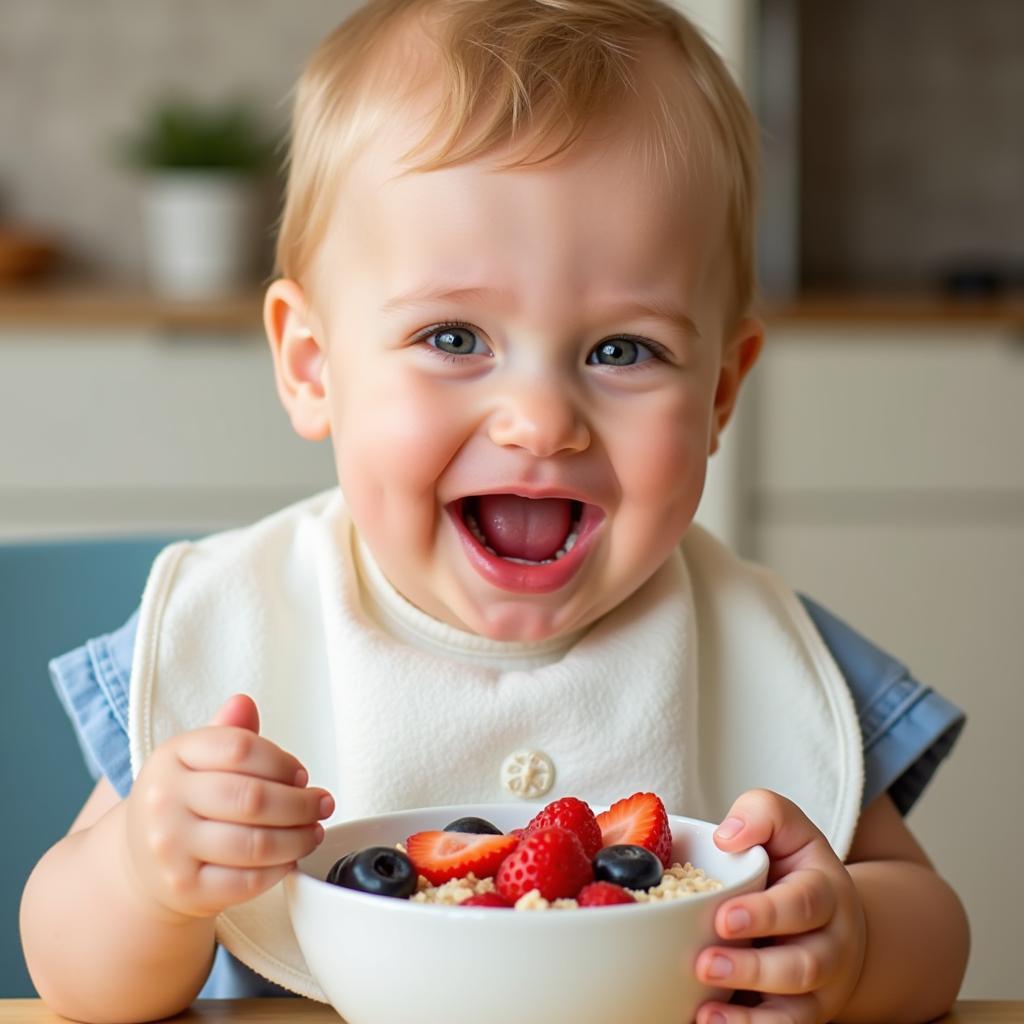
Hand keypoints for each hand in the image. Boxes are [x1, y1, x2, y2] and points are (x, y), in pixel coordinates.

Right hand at [124, 694, 333, 920]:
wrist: (140, 864)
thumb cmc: (182, 803)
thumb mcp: (197, 760)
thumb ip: (228, 733)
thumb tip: (244, 703)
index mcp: (171, 757)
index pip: (239, 748)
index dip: (281, 761)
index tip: (301, 775)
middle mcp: (164, 801)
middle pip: (252, 798)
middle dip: (301, 803)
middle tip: (323, 804)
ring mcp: (170, 849)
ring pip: (255, 844)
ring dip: (298, 838)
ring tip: (314, 831)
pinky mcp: (184, 889)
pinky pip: (247, 881)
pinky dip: (279, 870)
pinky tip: (290, 858)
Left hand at [695, 789, 865, 1023]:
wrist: (833, 919)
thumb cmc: (795, 866)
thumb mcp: (787, 827)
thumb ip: (761, 814)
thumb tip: (728, 837)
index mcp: (826, 892)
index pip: (806, 903)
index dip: (767, 914)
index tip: (723, 916)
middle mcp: (831, 945)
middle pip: (803, 965)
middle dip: (754, 968)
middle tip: (705, 962)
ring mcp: (820, 988)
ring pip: (796, 1011)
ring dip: (750, 1016)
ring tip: (705, 1009)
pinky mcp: (803, 1015)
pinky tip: (709, 1023)